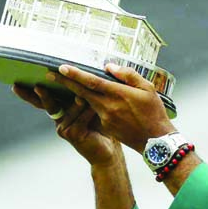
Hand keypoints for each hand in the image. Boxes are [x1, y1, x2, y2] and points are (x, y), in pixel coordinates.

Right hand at [12, 83, 121, 166]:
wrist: (108, 151)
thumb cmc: (102, 127)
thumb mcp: (91, 108)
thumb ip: (83, 95)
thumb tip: (79, 75)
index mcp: (61, 110)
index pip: (42, 99)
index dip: (29, 92)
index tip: (15, 84)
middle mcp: (58, 119)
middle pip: (47, 102)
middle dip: (42, 94)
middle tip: (38, 86)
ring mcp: (63, 128)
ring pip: (72, 106)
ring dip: (83, 101)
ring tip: (89, 99)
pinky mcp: (72, 134)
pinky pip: (80, 117)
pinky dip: (89, 112)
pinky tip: (97, 111)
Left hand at [49, 64, 174, 152]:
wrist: (156, 141)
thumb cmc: (154, 113)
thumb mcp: (148, 89)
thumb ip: (128, 75)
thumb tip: (109, 67)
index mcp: (118, 95)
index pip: (92, 82)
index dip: (75, 74)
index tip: (61, 68)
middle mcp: (108, 107)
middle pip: (82, 92)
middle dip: (66, 83)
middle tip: (51, 75)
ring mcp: (106, 119)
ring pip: (88, 103)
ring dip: (78, 94)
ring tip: (69, 85)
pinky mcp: (107, 127)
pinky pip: (97, 113)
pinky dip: (93, 106)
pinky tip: (94, 102)